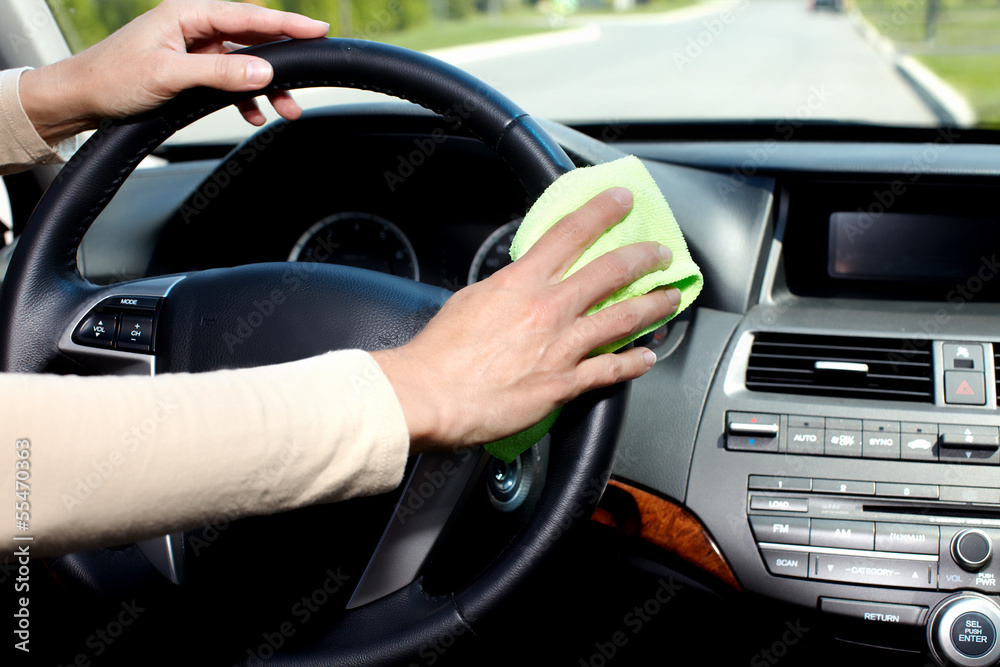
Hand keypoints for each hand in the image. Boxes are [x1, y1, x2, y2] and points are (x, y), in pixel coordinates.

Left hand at [20, 0, 329, 144]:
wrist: (80, 99)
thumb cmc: (112, 79)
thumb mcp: (170, 75)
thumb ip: (220, 72)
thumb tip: (263, 72)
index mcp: (186, 14)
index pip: (247, 16)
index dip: (285, 23)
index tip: (317, 30)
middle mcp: (193, 28)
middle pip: (251, 39)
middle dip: (281, 63)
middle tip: (309, 77)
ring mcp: (193, 50)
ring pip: (243, 65)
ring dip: (265, 88)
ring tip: (286, 109)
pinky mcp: (190, 72)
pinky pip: (228, 82)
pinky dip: (244, 98)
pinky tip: (252, 114)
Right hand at [372, 187, 680, 453]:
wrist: (432, 395)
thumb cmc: (440, 353)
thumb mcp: (471, 300)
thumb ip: (505, 289)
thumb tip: (519, 283)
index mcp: (522, 282)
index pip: (570, 233)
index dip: (602, 211)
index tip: (621, 200)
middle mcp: (549, 308)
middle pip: (611, 271)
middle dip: (644, 257)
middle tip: (661, 252)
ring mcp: (562, 346)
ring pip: (623, 317)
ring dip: (654, 305)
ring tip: (670, 298)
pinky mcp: (564, 384)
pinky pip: (610, 370)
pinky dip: (634, 363)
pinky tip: (647, 357)